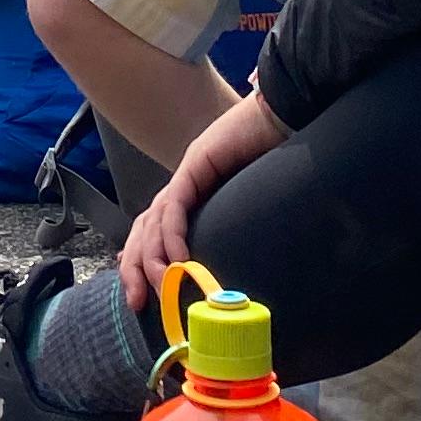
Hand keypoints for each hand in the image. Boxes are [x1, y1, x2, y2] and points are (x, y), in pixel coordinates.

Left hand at [118, 85, 287, 313]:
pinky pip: (177, 203)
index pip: (153, 231)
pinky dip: (173, 233)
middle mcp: (183, 185)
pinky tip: (179, 258)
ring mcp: (187, 173)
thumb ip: (233, 238)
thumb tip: (234, 284)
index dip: (141, 260)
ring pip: (154, 219)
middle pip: (144, 227)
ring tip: (162, 286)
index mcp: (192, 197)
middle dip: (134, 265)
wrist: (285, 119)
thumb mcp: (248, 214)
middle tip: (135, 301)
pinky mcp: (197, 162)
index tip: (139, 295)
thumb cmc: (276, 167)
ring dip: (153, 257)